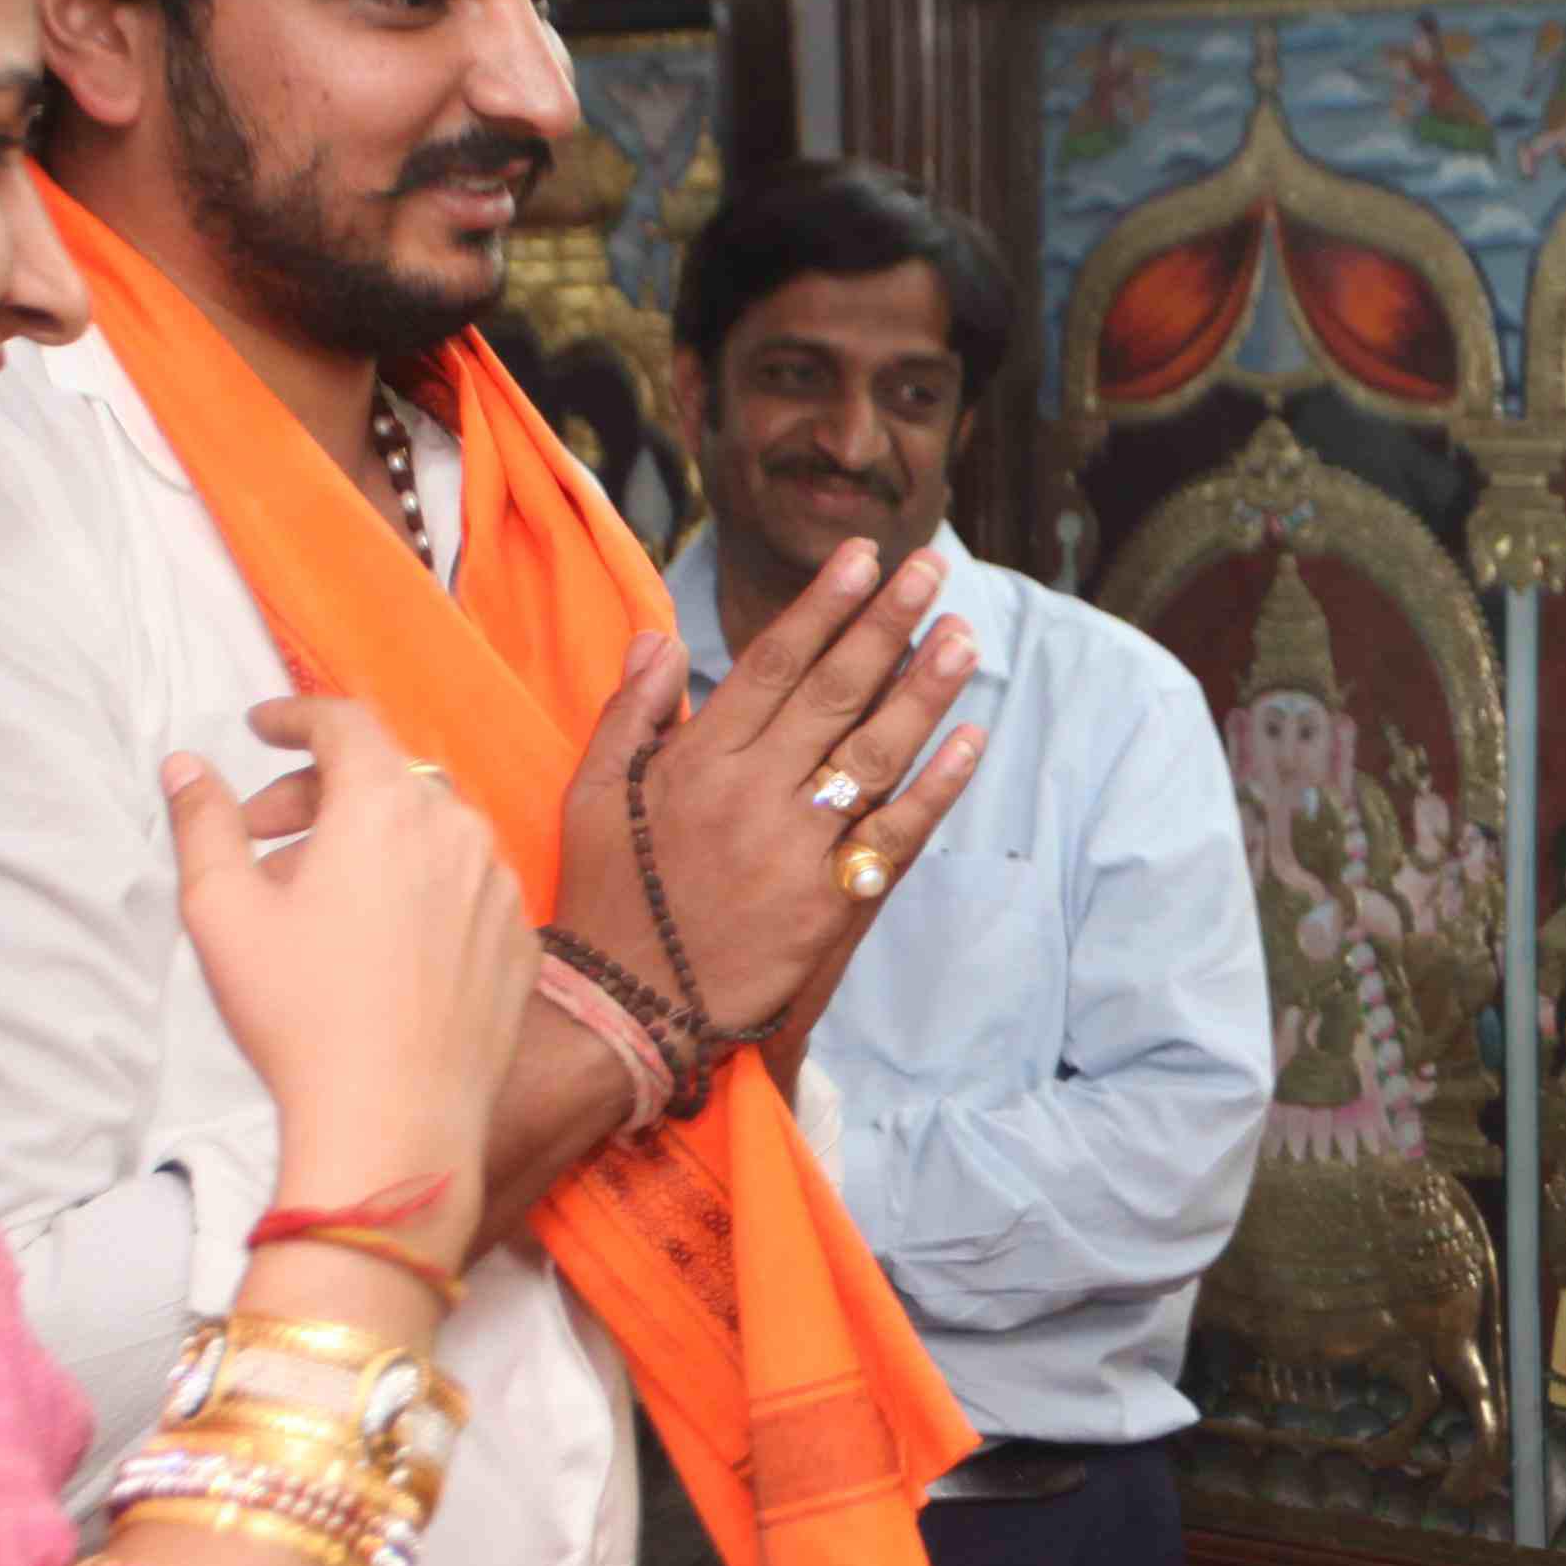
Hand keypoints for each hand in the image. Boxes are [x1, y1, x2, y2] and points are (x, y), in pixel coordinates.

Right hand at [167, 700, 532, 1244]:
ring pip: (429, 834)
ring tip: (314, 898)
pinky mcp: (519, 944)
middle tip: (263, 834)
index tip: (260, 729)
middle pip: (385, 778)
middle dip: (318, 792)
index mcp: (386, 806)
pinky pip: (464, 889)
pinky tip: (376, 943)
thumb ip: (202, 822)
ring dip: (370, 842)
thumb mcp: (222, 910)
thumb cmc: (300, 1014)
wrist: (395, 1121)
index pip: (344, 724)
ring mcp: (500, 889)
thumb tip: (186, 766)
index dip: (295, 717)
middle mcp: (458, 832)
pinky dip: (419, 890)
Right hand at [553, 542, 987, 1047]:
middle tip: (932, 570)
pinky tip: (972, 740)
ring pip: (871, 752)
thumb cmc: (606, 899)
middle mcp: (750, 793)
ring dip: (924, 692)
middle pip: (833, 692)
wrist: (622, 1008)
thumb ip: (631, 713)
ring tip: (964, 638)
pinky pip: (893, 834)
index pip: (772, 664)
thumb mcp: (593, 795)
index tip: (864, 558)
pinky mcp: (827, 904)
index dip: (823, 607)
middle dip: (887, 624)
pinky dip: (936, 787)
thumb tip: (660, 639)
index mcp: (696, 761)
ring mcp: (793, 848)